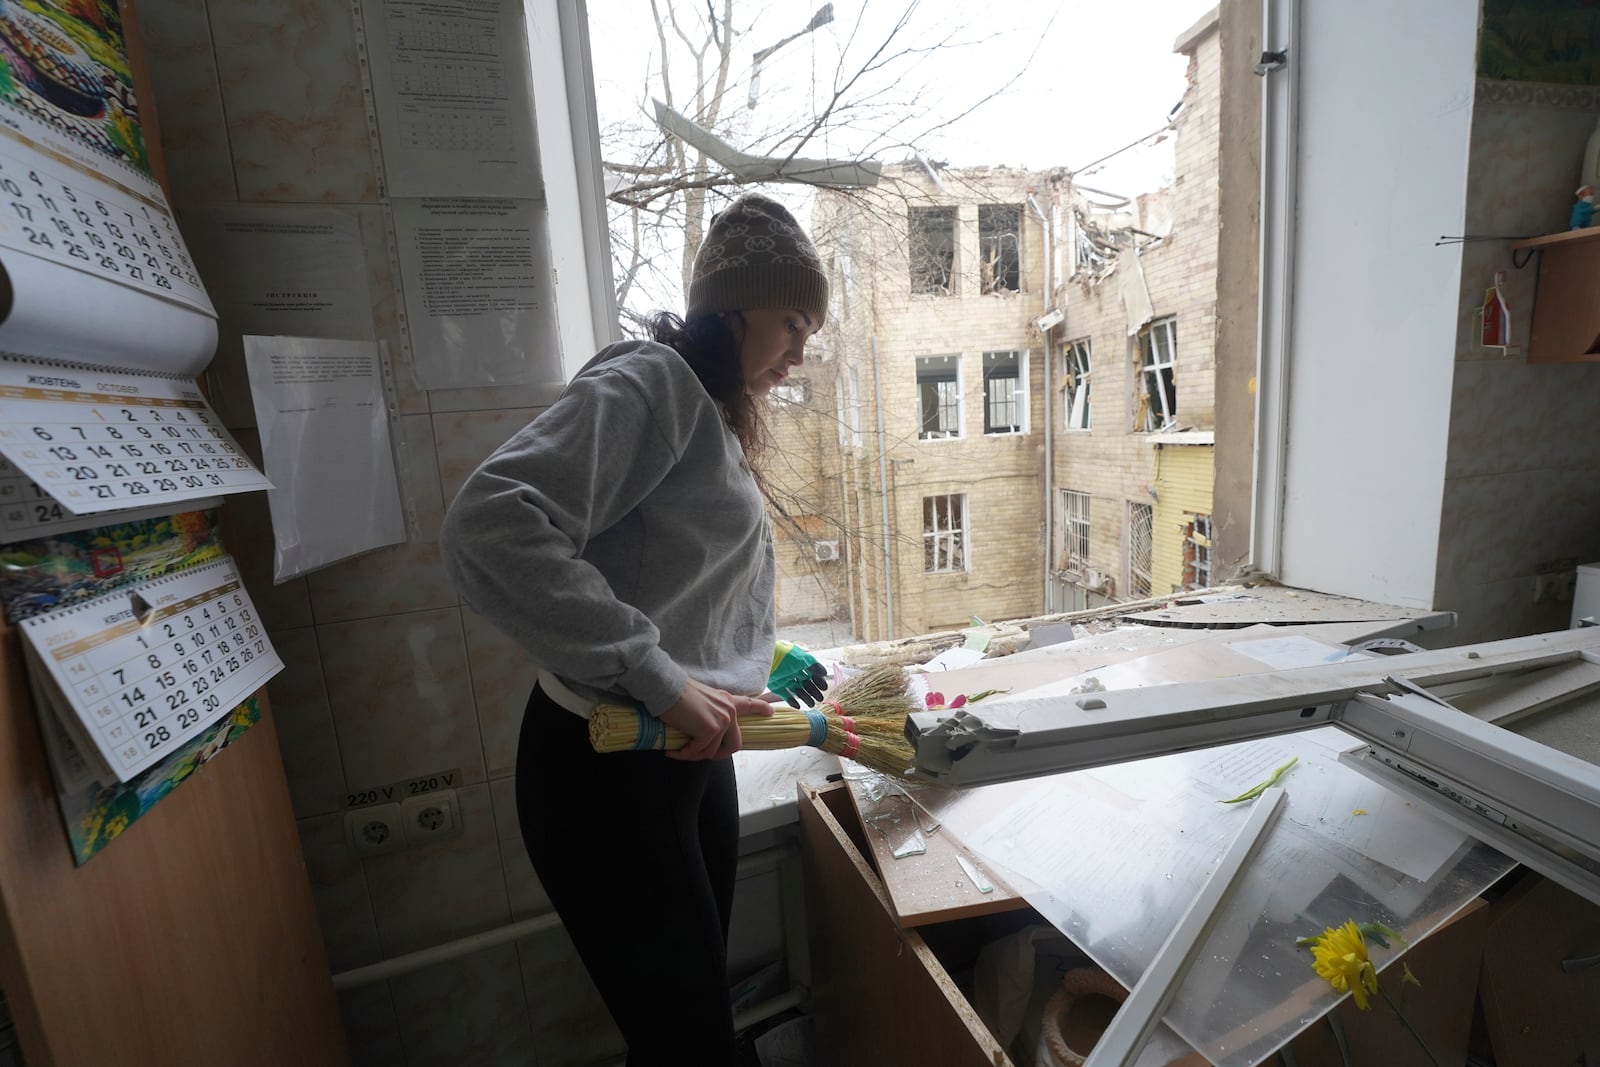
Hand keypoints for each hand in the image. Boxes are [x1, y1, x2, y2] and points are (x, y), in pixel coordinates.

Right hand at [657, 678, 773, 759]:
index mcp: (727, 701)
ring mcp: (722, 721)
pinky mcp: (710, 730)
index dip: (761, 709)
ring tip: (678, 751)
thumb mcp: (702, 700)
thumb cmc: (677, 693)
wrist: (666, 687)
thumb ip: (711, 712)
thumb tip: (705, 731)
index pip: (750, 705)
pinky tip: (673, 751)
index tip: (770, 712)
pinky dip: (684, 754)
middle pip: (734, 745)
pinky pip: (698, 751)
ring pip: (711, 751)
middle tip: (699, 754)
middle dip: (717, 755)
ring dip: (694, 754)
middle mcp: (729, 711)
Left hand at [767, 641, 829, 706]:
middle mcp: (793, 672)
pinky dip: (792, 701)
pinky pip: (786, 695)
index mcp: (800, 664)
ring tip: (811, 704)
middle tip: (819, 698)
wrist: (766, 659)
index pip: (812, 674)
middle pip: (806, 684)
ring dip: (805, 697)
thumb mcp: (802, 658)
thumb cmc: (785, 656)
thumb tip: (824, 673)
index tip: (824, 688)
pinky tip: (798, 706)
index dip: (818, 681)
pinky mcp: (777, 687)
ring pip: (798, 690)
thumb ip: (814, 665)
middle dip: (813, 691)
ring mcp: (785, 680)